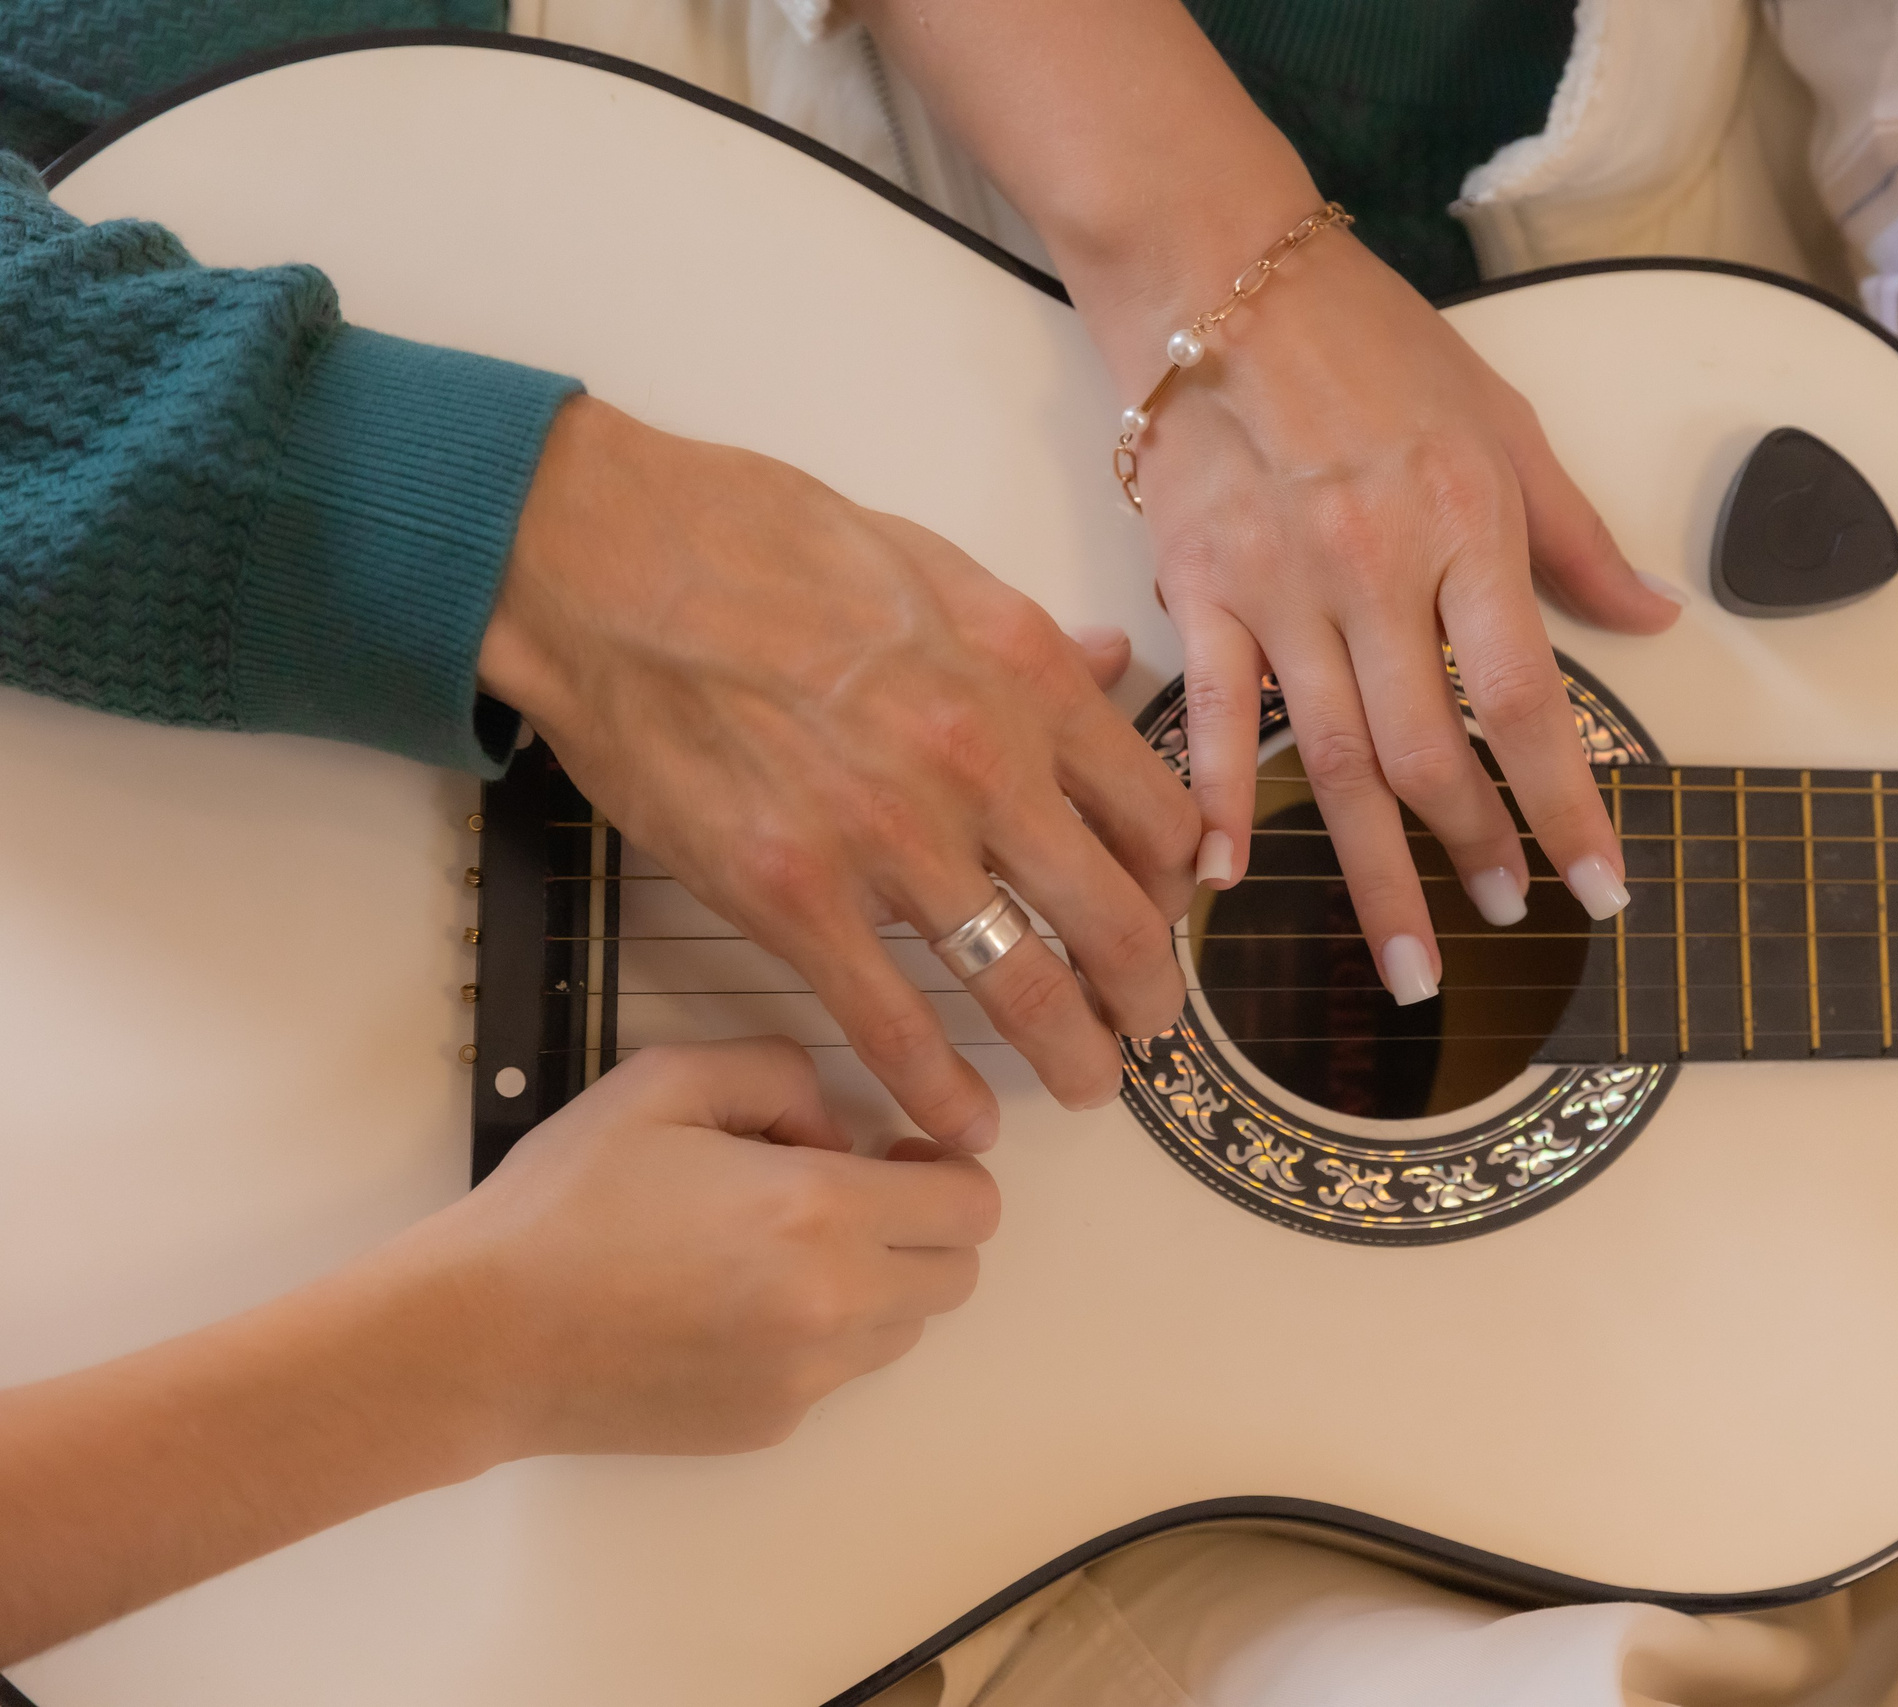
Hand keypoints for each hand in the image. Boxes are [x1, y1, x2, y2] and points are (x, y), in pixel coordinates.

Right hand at [0, 1040, 994, 1662]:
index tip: (890, 1154)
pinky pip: (840, 1372)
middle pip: (958, 1274)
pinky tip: (734, 1302)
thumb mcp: (668, 1081)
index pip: (971, 1204)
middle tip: (849, 1195)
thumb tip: (839, 1123)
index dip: (942, 1171)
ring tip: (781, 1248)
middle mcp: (833, 1305)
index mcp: (821, 1211)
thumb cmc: (566, 1201)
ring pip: (907, 1329)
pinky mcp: (770, 1424)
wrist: (478, 1336)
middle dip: (922, 1228)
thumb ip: (781, 1073)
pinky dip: (819, 1335)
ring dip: (879, 1284)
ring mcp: (806, 1377)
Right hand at [479, 398, 1199, 1147]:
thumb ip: (1030, 639)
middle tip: (1150, 1024)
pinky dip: (940, 1090)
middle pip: (1117, 921)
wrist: (613, 561)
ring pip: (1028, 987)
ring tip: (1087, 1087)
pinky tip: (964, 1124)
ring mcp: (889, 840)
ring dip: (1073, 1056)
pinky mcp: (793, 897)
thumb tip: (1109, 663)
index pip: (1157, 817)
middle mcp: (982, 764)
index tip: (1167, 911)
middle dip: (1147, 994)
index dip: (1175, 884)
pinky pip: (894, 1024)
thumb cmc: (761, 544)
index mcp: (1027, 677)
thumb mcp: (932, 564)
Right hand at [1113, 230, 1683, 1001]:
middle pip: (1430, 752)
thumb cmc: (1369, 341)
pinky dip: (1216, 802)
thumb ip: (1575, 537)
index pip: (1527, 699)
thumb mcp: (1502, 421)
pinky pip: (1208, 716)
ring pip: (1331, 760)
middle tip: (1505, 926)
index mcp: (1466, 526)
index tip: (1600, 890)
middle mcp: (1375, 569)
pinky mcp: (1198, 590)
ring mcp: (1279, 587)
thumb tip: (1657, 619)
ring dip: (1372, 872)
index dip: (1566, 808)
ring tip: (1407, 962)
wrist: (1218, 270)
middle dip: (1473, 855)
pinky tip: (1224, 883)